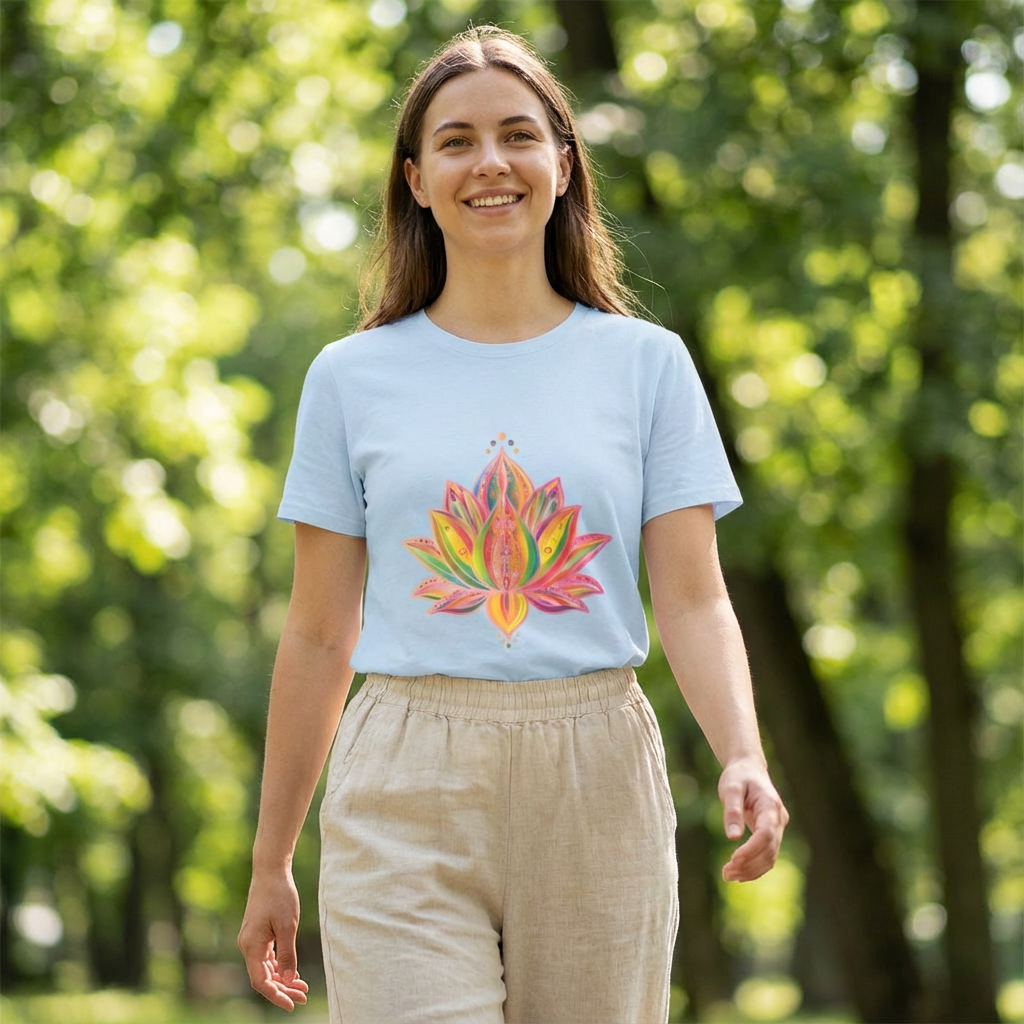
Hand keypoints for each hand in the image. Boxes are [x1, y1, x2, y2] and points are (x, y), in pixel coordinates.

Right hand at [237, 871, 309, 1010]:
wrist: (270, 871)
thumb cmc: (280, 896)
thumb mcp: (288, 926)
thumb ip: (287, 954)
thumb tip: (288, 979)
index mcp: (251, 946)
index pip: (261, 982)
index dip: (276, 996)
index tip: (293, 1004)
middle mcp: (247, 946)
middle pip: (264, 977)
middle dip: (283, 989)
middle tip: (304, 996)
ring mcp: (251, 940)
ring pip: (266, 968)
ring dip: (282, 979)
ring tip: (302, 987)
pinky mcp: (257, 934)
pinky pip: (267, 957)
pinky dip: (279, 966)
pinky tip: (293, 971)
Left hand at [718, 757, 788, 881]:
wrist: (749, 769)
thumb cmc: (738, 776)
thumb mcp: (730, 788)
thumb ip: (732, 810)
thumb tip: (733, 837)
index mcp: (770, 805)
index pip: (766, 834)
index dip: (751, 849)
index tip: (733, 859)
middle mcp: (779, 819)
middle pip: (770, 850)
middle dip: (749, 864)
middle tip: (726, 874)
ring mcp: (778, 828)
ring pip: (770, 857)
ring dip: (751, 870)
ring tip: (728, 876)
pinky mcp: (772, 834)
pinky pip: (767, 855)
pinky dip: (755, 866)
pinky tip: (738, 873)